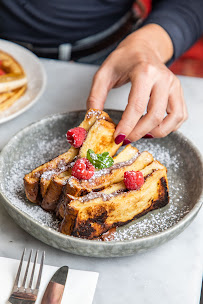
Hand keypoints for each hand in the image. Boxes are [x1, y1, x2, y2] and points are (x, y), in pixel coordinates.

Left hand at [87, 24, 187, 143]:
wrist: (143, 47)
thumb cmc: (124, 59)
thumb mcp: (103, 73)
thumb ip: (96, 95)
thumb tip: (93, 118)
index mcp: (144, 71)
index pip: (137, 106)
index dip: (127, 126)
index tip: (118, 137)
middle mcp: (163, 78)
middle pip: (155, 116)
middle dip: (139, 132)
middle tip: (126, 138)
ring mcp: (174, 85)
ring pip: (173, 118)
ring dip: (156, 133)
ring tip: (140, 134)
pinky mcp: (178, 92)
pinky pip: (180, 116)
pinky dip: (169, 127)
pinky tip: (154, 128)